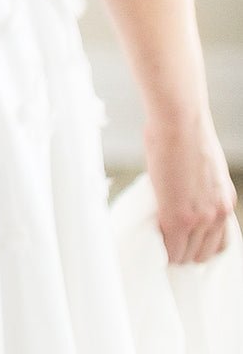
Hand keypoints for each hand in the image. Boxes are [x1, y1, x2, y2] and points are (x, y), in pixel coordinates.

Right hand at [143, 108, 237, 264]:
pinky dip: (162, 250)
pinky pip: (171, 249)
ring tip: (158, 242)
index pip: (219, 241)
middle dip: (186, 251)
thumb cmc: (183, 132)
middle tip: (168, 243)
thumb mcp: (200, 168)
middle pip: (203, 253)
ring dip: (172, 252)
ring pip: (187, 256)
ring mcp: (200, 218)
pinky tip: (153, 242)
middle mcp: (218, 214)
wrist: (179, 120)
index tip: (184, 241)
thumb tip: (177, 194)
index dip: (198, 244)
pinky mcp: (178, 218)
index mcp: (224, 201)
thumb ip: (195, 190)